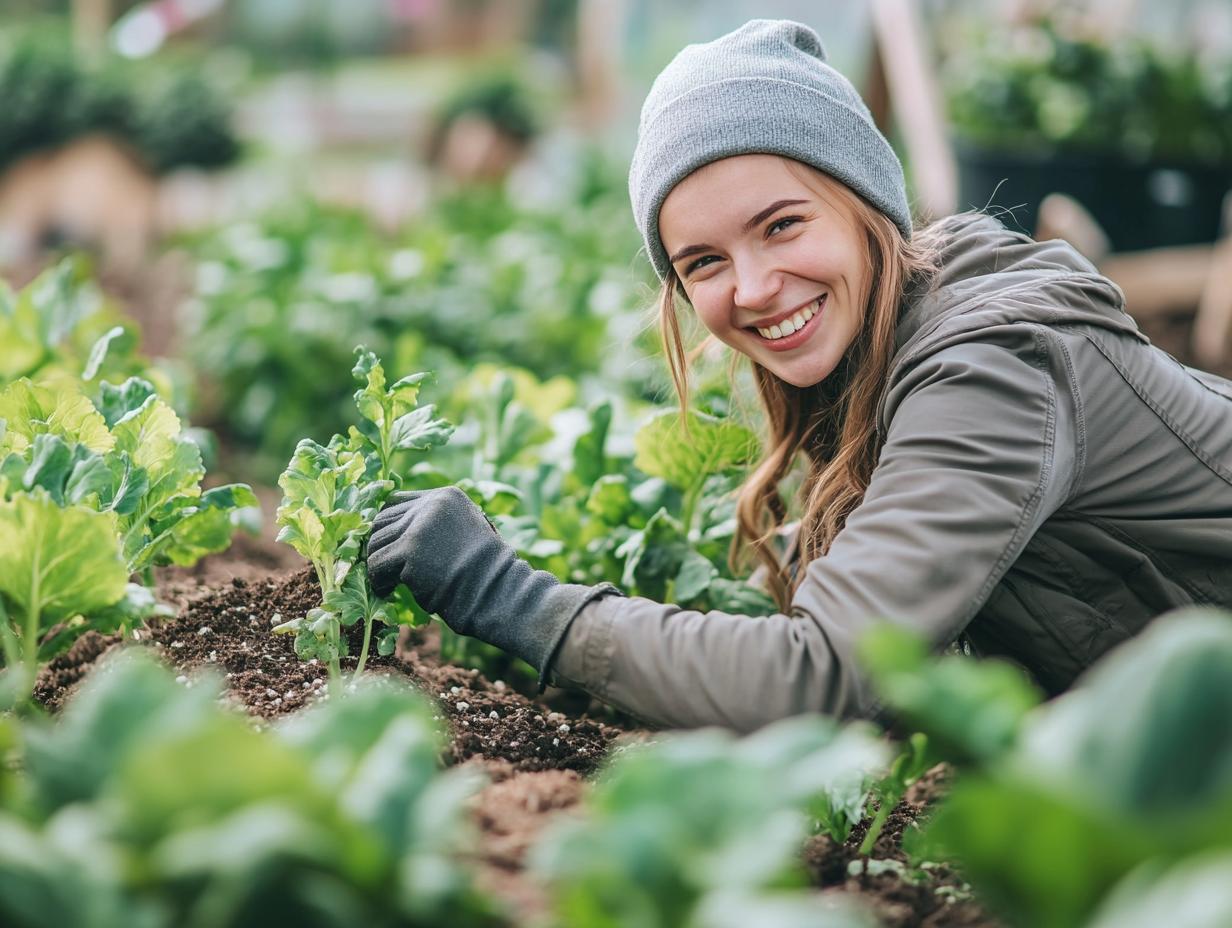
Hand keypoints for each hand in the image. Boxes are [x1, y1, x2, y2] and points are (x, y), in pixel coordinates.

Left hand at [366, 486, 619, 677]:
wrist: (497, 591)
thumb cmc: (483, 571)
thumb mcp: (465, 531)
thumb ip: (437, 524)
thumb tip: (398, 531)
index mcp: (446, 497)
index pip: (397, 501)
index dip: (388, 525)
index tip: (387, 546)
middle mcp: (430, 506)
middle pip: (382, 520)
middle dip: (380, 545)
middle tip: (383, 567)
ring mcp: (419, 528)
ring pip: (375, 542)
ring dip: (378, 564)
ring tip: (387, 581)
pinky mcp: (410, 553)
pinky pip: (377, 565)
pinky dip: (378, 580)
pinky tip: (387, 590)